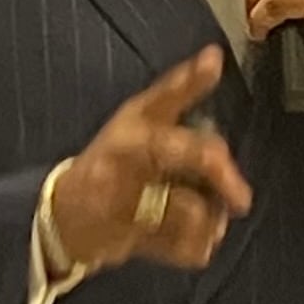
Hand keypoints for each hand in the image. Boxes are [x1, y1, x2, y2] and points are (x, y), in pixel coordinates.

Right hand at [50, 50, 253, 272]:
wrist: (63, 216)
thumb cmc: (114, 161)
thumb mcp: (140, 119)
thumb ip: (179, 91)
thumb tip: (215, 56)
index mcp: (133, 125)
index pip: (164, 97)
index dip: (190, 79)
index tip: (214, 61)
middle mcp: (126, 155)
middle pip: (189, 156)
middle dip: (222, 176)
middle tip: (240, 200)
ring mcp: (123, 197)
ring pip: (190, 209)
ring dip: (209, 220)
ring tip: (209, 220)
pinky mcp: (126, 235)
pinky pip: (181, 247)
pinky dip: (196, 247)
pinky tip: (192, 239)